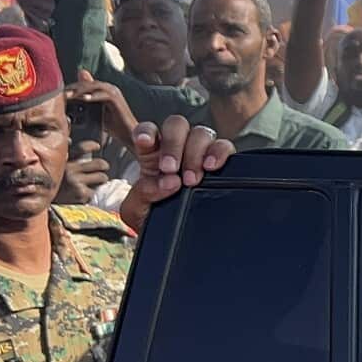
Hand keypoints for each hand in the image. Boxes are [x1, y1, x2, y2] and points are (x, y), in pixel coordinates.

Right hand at [55, 142, 109, 204]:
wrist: (40, 201)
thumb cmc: (51, 182)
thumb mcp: (54, 167)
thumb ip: (64, 154)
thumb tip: (69, 140)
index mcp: (65, 161)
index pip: (82, 148)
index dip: (92, 146)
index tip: (97, 146)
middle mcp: (70, 170)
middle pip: (99, 164)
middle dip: (104, 166)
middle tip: (104, 168)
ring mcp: (76, 182)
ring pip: (101, 177)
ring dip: (102, 179)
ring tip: (97, 181)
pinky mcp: (80, 194)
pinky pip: (95, 191)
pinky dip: (92, 193)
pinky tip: (84, 194)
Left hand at [63, 69, 137, 150]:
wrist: (129, 133)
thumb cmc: (112, 126)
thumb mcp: (95, 114)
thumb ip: (86, 107)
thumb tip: (72, 100)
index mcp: (104, 90)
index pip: (85, 84)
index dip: (72, 88)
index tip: (59, 94)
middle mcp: (110, 88)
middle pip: (88, 83)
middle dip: (74, 88)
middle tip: (61, 93)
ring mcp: (114, 93)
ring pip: (94, 87)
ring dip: (80, 90)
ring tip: (68, 96)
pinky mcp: (117, 100)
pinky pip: (103, 95)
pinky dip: (93, 96)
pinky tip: (83, 99)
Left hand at [118, 115, 234, 230]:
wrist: (175, 237)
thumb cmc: (153, 217)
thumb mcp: (137, 209)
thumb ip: (144, 193)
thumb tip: (169, 182)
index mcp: (151, 154)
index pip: (148, 131)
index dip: (146, 131)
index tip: (144, 142)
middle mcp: (177, 147)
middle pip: (177, 125)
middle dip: (173, 144)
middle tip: (170, 168)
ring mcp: (200, 152)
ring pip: (201, 133)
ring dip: (195, 153)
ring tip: (192, 179)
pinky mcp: (220, 160)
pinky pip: (225, 146)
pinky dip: (220, 153)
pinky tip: (212, 167)